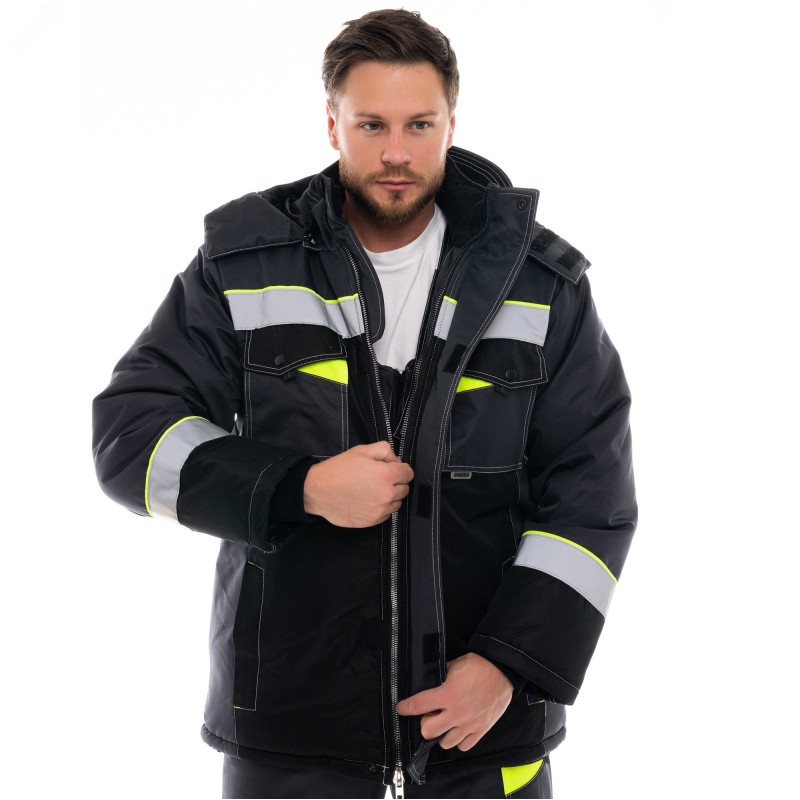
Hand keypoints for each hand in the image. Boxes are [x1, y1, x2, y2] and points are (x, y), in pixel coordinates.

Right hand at [303, 442, 413, 526]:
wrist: (319, 491)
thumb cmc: (339, 469)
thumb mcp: (361, 450)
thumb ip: (384, 450)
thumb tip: (395, 460)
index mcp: (386, 475)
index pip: (408, 473)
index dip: (400, 468)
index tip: (391, 468)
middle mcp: (387, 494)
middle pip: (405, 489)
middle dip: (396, 482)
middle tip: (379, 478)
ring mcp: (380, 510)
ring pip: (397, 503)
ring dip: (391, 496)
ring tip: (373, 490)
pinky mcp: (372, 521)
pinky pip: (387, 514)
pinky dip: (382, 507)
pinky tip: (368, 500)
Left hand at [396, 652, 512, 751]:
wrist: (502, 670)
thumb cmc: (478, 665)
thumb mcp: (453, 666)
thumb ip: (440, 679)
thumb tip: (430, 686)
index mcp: (447, 694)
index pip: (418, 705)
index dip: (405, 707)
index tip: (401, 708)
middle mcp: (456, 713)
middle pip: (428, 731)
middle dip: (425, 722)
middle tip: (429, 714)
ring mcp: (469, 724)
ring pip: (445, 742)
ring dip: (441, 733)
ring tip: (445, 722)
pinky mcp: (481, 729)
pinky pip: (464, 746)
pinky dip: (459, 740)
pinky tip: (458, 729)